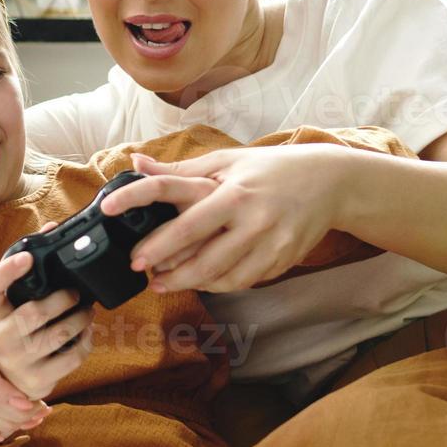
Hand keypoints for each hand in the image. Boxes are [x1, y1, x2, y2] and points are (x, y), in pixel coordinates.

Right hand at [0, 234, 92, 404]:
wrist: (1, 373)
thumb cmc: (11, 324)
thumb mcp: (9, 298)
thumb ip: (26, 265)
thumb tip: (54, 226)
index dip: (6, 272)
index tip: (27, 257)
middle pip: (34, 312)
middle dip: (64, 298)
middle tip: (76, 292)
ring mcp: (15, 363)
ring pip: (58, 335)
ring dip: (80, 319)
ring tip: (86, 311)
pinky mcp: (36, 382)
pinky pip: (72, 358)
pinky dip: (85, 342)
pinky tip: (84, 333)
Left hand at [101, 146, 347, 292]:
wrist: (329, 184)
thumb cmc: (270, 169)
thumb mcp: (226, 162)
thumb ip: (180, 170)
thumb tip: (137, 165)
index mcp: (232, 191)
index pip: (179, 206)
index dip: (145, 217)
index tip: (116, 224)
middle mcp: (251, 220)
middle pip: (199, 253)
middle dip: (164, 266)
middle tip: (139, 269)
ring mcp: (269, 244)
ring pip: (220, 276)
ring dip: (187, 282)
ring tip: (164, 282)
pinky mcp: (281, 261)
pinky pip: (242, 281)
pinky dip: (216, 284)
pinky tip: (199, 281)